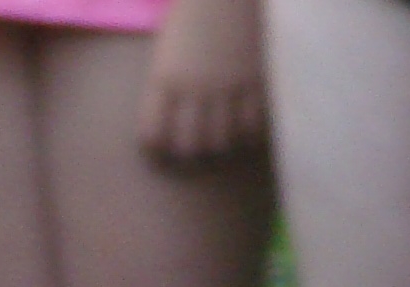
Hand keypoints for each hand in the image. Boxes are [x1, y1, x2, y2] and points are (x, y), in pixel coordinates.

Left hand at [137, 0, 266, 162]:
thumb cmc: (195, 11)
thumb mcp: (169, 47)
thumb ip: (167, 84)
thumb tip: (170, 122)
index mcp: (165, 77)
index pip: (153, 135)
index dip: (158, 146)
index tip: (165, 144)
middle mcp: (194, 86)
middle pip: (189, 146)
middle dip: (192, 150)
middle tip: (199, 142)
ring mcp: (226, 84)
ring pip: (220, 142)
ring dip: (221, 143)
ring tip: (225, 134)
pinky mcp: (256, 78)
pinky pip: (252, 125)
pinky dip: (248, 132)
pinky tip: (247, 123)